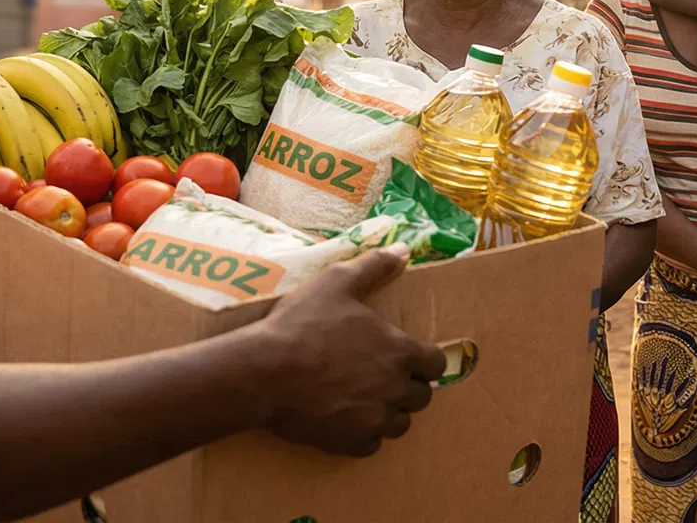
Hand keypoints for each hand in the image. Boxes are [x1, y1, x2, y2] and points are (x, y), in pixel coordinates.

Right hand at [249, 252, 443, 456]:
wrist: (261, 373)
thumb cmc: (301, 325)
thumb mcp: (337, 282)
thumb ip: (375, 267)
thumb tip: (404, 250)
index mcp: (400, 352)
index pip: (436, 365)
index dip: (424, 360)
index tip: (407, 357)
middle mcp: (394, 389)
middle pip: (422, 397)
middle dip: (408, 387)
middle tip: (382, 376)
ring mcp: (373, 419)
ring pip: (400, 424)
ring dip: (389, 413)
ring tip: (366, 399)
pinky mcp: (350, 442)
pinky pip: (372, 445)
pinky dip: (364, 435)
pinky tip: (346, 418)